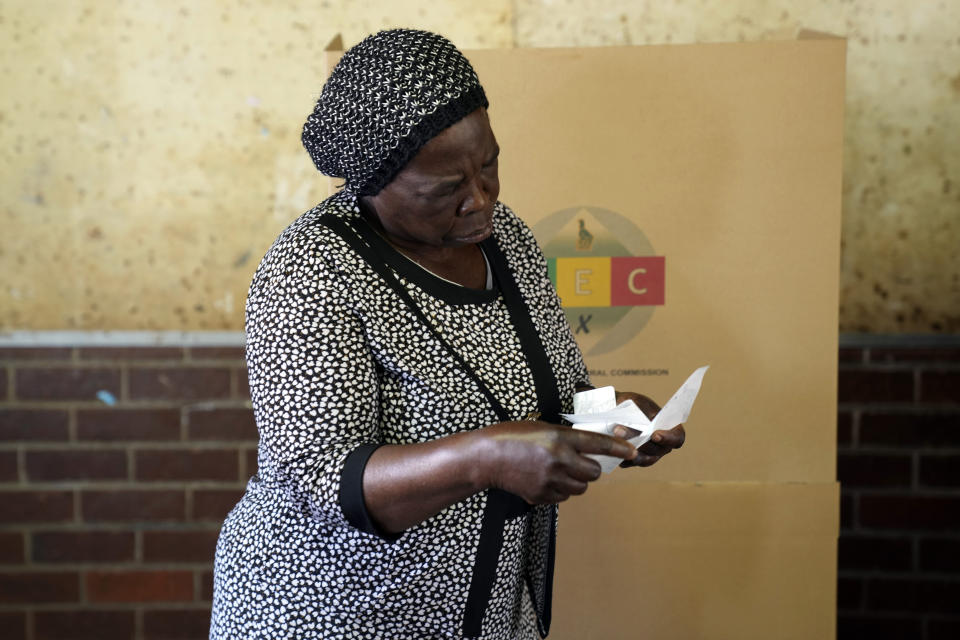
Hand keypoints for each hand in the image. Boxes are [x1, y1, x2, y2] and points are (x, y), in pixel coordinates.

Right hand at [477, 421, 636, 503]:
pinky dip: (560, 491)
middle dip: (591, 468)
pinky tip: (546, 480)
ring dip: (576, 481)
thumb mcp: (542, 427)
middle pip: (594, 472)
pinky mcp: (541, 496)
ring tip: (560, 472)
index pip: (599, 443)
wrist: (487, 457)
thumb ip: (566, 438)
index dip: (620, 448)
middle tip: (581, 463)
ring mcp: (550, 480)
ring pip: (580, 488)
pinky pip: (563, 497)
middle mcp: (559, 460)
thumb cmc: (513, 436)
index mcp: (560, 438)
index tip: (633, 451)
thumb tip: (590, 449)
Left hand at [612, 391, 685, 466]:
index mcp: (670, 429)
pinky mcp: (632, 460)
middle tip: (622, 431)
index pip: (677, 438)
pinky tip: (612, 445)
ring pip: (643, 459)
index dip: (669, 438)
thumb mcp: (637, 402)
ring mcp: (648, 455)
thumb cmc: (631, 404)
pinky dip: (620, 455)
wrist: (613, 410)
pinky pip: (628, 462)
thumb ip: (642, 412)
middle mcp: (661, 445)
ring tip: (615, 435)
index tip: (654, 434)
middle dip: (642, 442)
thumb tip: (640, 427)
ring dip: (629, 449)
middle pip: (658, 450)